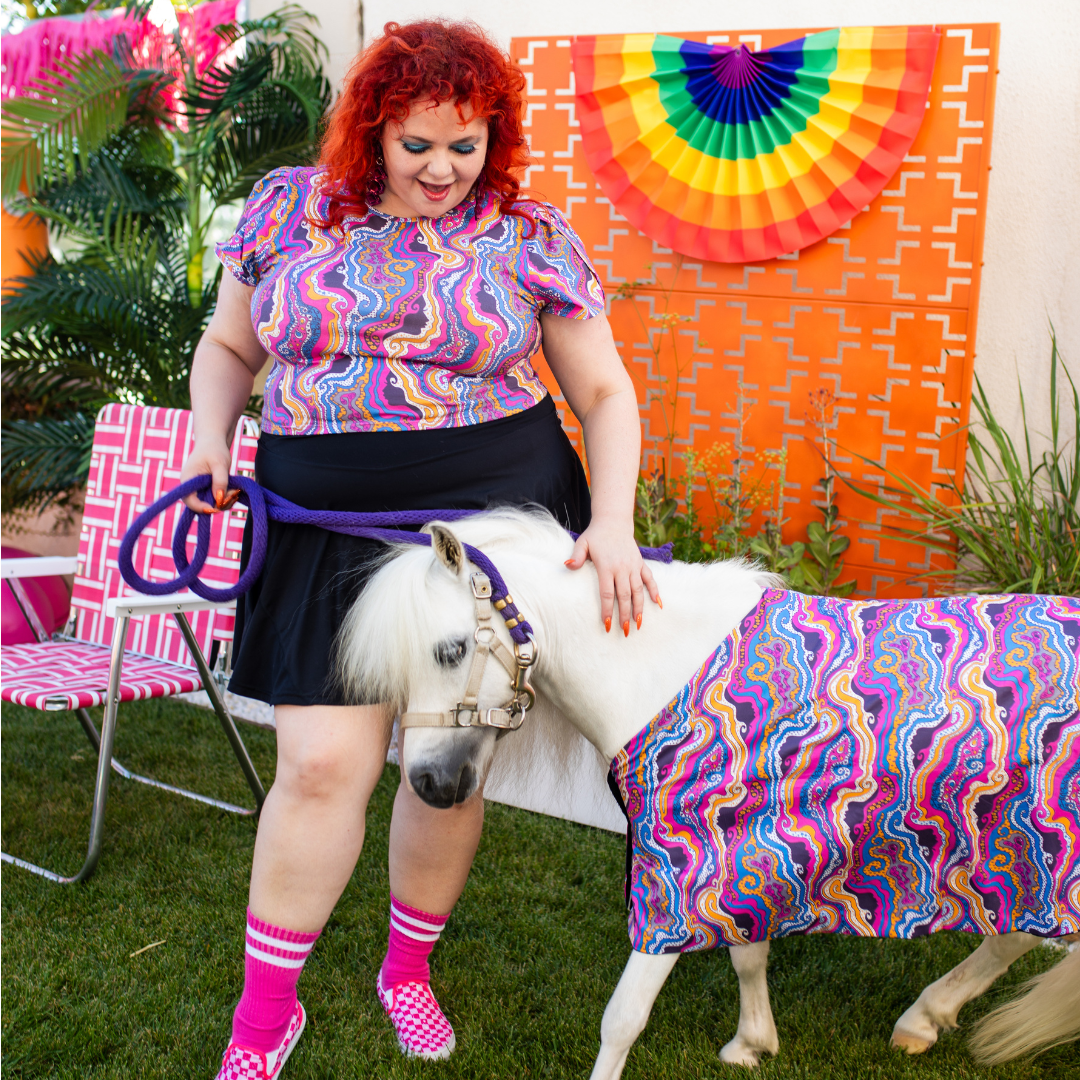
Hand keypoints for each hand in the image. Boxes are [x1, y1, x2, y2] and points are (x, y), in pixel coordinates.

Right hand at [180, 435, 238, 514]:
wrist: (214, 442)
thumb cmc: (214, 449)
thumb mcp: (220, 463)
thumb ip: (220, 481)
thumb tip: (219, 499)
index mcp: (187, 480)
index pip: (189, 500)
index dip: (202, 508)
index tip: (217, 508)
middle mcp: (190, 487)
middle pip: (201, 505)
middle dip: (218, 504)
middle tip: (233, 494)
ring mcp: (198, 489)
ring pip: (210, 504)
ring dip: (224, 501)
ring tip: (235, 490)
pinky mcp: (207, 490)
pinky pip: (215, 500)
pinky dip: (225, 498)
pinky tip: (234, 490)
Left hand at [565, 517, 660, 634]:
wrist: (614, 522)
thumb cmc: (595, 536)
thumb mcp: (583, 543)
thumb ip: (577, 556)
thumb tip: (568, 566)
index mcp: (607, 566)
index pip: (608, 593)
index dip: (608, 610)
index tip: (607, 624)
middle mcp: (622, 567)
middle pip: (625, 595)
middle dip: (625, 614)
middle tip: (624, 631)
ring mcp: (633, 566)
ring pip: (639, 590)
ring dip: (640, 608)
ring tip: (638, 624)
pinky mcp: (640, 564)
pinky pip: (650, 579)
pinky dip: (655, 591)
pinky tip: (658, 604)